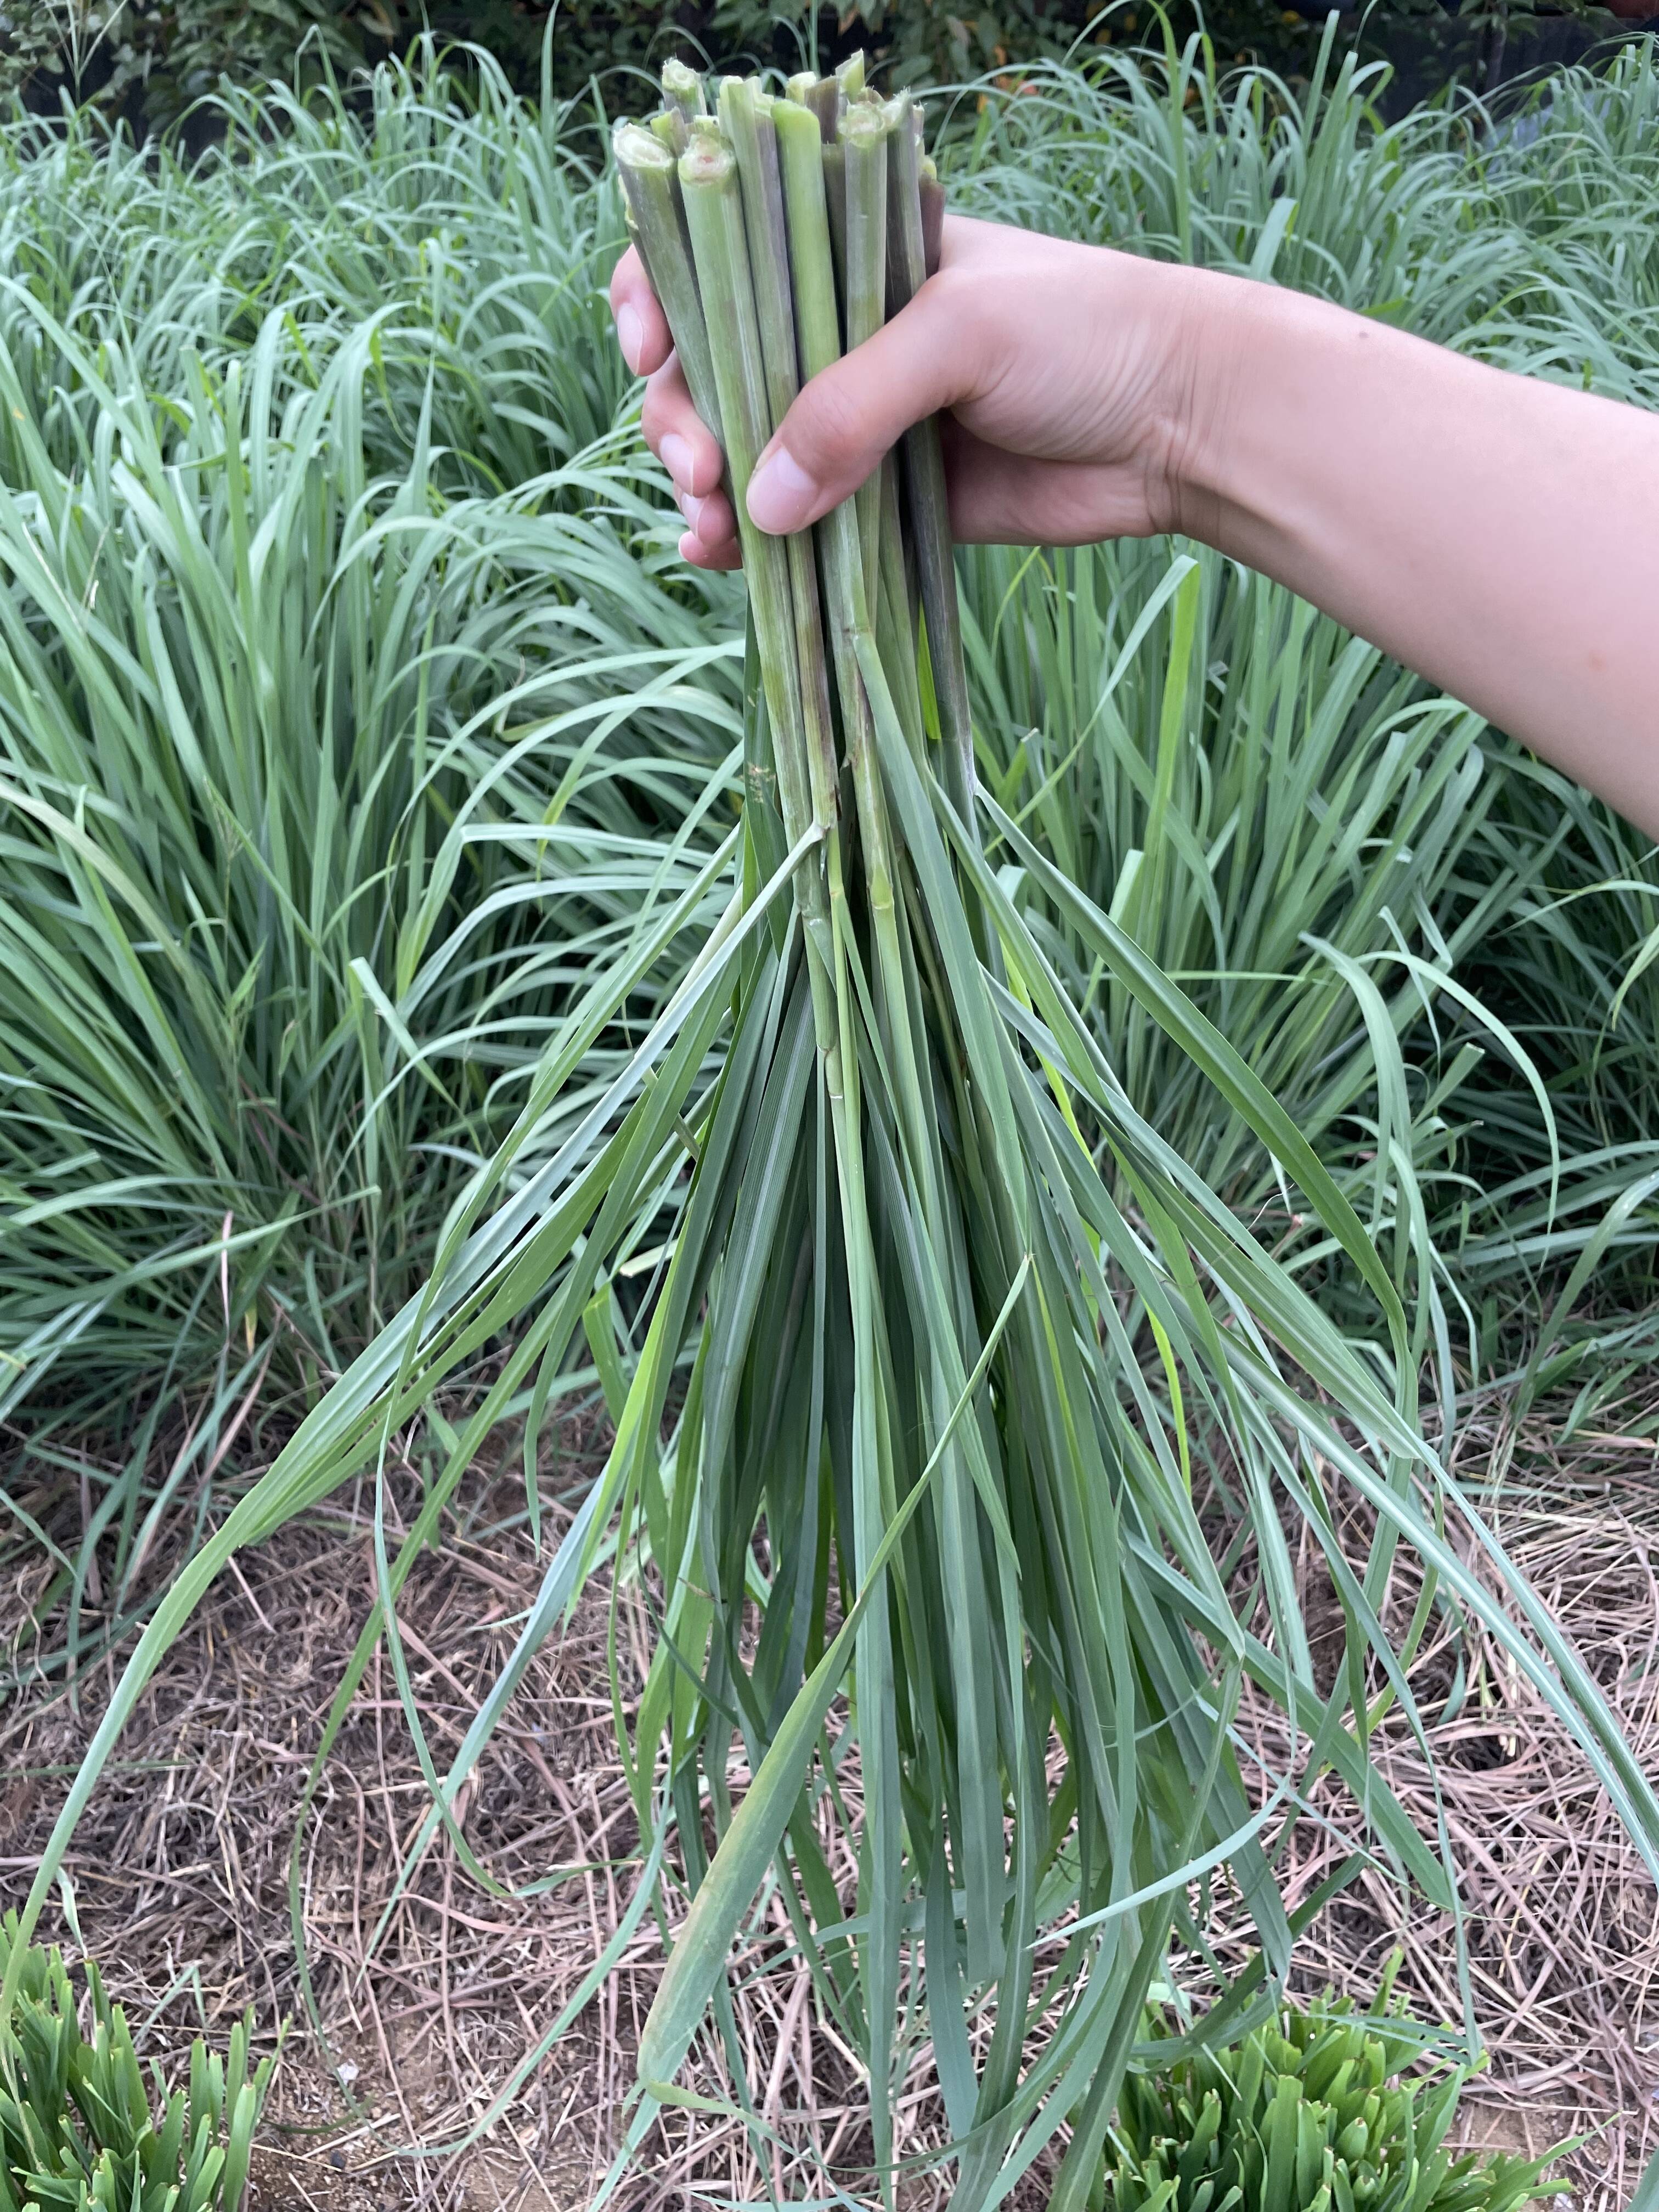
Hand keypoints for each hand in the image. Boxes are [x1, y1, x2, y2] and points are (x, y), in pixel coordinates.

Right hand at [608, 214, 1210, 568]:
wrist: (1183, 421)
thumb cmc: (1083, 333)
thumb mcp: (956, 335)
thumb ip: (852, 409)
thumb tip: (758, 506)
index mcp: (850, 252)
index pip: (726, 253)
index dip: (665, 292)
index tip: (649, 346)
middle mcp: (841, 332)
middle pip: (714, 366)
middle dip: (684, 415)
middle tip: (700, 468)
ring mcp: (859, 420)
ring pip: (743, 451)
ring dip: (705, 487)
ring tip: (706, 525)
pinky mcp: (885, 500)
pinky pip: (796, 524)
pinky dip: (751, 544)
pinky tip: (721, 559)